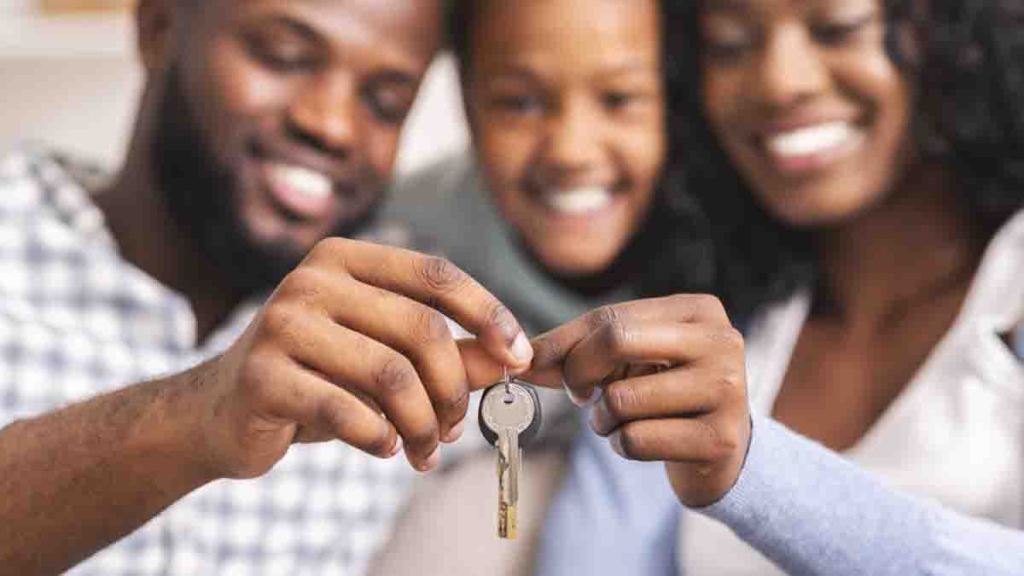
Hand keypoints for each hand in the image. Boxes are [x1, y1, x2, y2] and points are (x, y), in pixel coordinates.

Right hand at [193, 238, 531, 478]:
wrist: (223, 410)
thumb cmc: (317, 377)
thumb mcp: (382, 355)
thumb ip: (446, 353)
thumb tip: (513, 360)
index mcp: (346, 259)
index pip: (435, 275)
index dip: (488, 314)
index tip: (520, 358)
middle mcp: (311, 280)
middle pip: (420, 329)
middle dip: (452, 390)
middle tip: (455, 429)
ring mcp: (282, 323)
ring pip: (389, 375)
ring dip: (422, 424)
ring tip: (425, 450)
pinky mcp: (262, 376)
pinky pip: (346, 412)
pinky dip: (379, 438)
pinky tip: (386, 449)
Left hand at [526, 295, 749, 506]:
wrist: (722, 452)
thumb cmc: (665, 394)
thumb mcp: (629, 360)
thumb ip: (578, 350)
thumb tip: (524, 357)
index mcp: (698, 310)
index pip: (611, 317)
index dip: (564, 344)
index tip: (538, 366)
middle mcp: (721, 341)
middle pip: (616, 341)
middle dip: (578, 372)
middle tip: (578, 394)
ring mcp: (726, 390)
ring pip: (621, 400)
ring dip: (603, 419)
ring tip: (622, 421)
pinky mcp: (719, 438)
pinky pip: (636, 440)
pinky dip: (622, 445)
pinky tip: (644, 442)